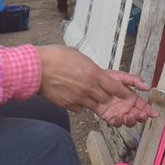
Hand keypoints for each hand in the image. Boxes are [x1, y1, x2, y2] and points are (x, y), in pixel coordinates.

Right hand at [35, 46, 158, 126]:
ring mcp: (78, 98)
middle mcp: (89, 88)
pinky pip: (79, 108)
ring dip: (94, 100)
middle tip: (107, 94)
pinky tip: (72, 95)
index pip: (116, 87)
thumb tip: (95, 72)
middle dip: (109, 98)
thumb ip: (90, 67)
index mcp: (94, 73)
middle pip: (107, 98)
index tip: (129, 95)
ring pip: (94, 105)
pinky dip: (79, 104)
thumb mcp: (78, 56)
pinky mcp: (68, 105)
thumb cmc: (55, 57)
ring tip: (86, 92)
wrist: (35, 68)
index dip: (124, 92)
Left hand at [93, 71, 158, 127]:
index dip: (149, 110)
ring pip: (128, 120)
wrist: (91, 82)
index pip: (143, 105)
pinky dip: (118, 122)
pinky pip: (116, 122)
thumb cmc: (106, 78)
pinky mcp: (109, 116)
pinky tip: (119, 118)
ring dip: (131, 120)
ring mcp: (118, 112)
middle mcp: (126, 106)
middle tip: (141, 115)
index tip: (154, 113)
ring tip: (130, 116)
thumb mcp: (121, 76)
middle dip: (141, 117)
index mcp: (131, 97)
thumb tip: (147, 86)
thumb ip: (134, 80)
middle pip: (137, 115)